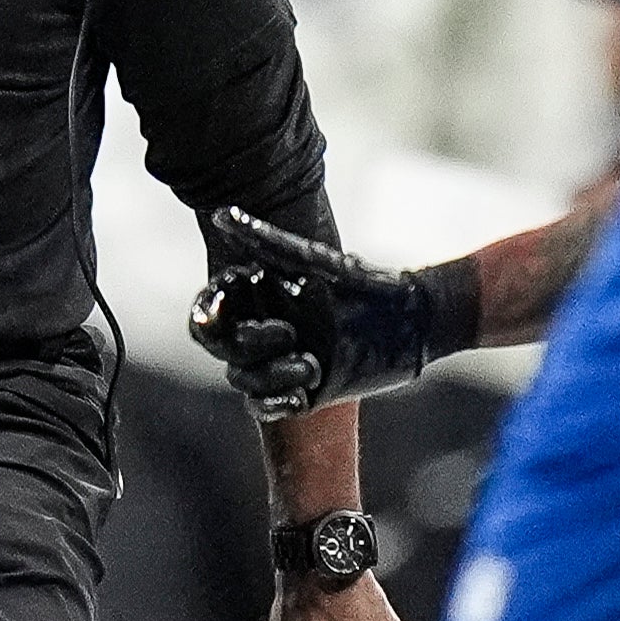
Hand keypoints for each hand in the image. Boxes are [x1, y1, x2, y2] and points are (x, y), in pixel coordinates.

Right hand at [191, 207, 455, 415]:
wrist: (410, 320)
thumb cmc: (361, 283)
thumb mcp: (311, 262)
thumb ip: (266, 241)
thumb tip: (224, 213)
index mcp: (254, 298)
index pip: (209, 313)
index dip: (210, 318)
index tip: (223, 314)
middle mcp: (260, 329)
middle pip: (224, 349)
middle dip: (252, 344)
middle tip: (290, 333)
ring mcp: (276, 361)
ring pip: (242, 379)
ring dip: (268, 378)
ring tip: (311, 368)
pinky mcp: (296, 391)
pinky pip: (264, 406)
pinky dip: (275, 405)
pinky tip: (301, 398)